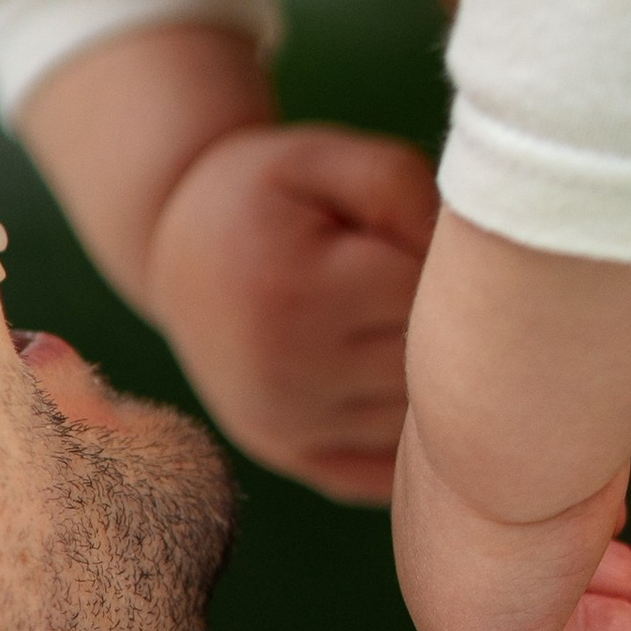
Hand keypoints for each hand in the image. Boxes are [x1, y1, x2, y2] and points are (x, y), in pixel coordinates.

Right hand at [142, 120, 438, 500]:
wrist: (173, 251)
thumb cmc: (263, 194)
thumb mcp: (321, 158)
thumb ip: (400, 188)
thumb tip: (456, 265)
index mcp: (295, 292)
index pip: (425, 296)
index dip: (439, 263)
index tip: (408, 238)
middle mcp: (285, 374)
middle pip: (426, 366)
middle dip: (439, 324)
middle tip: (407, 283)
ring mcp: (285, 426)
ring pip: (413, 421)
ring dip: (424, 378)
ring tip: (385, 321)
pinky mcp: (289, 456)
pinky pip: (386, 472)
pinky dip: (404, 436)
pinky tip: (385, 379)